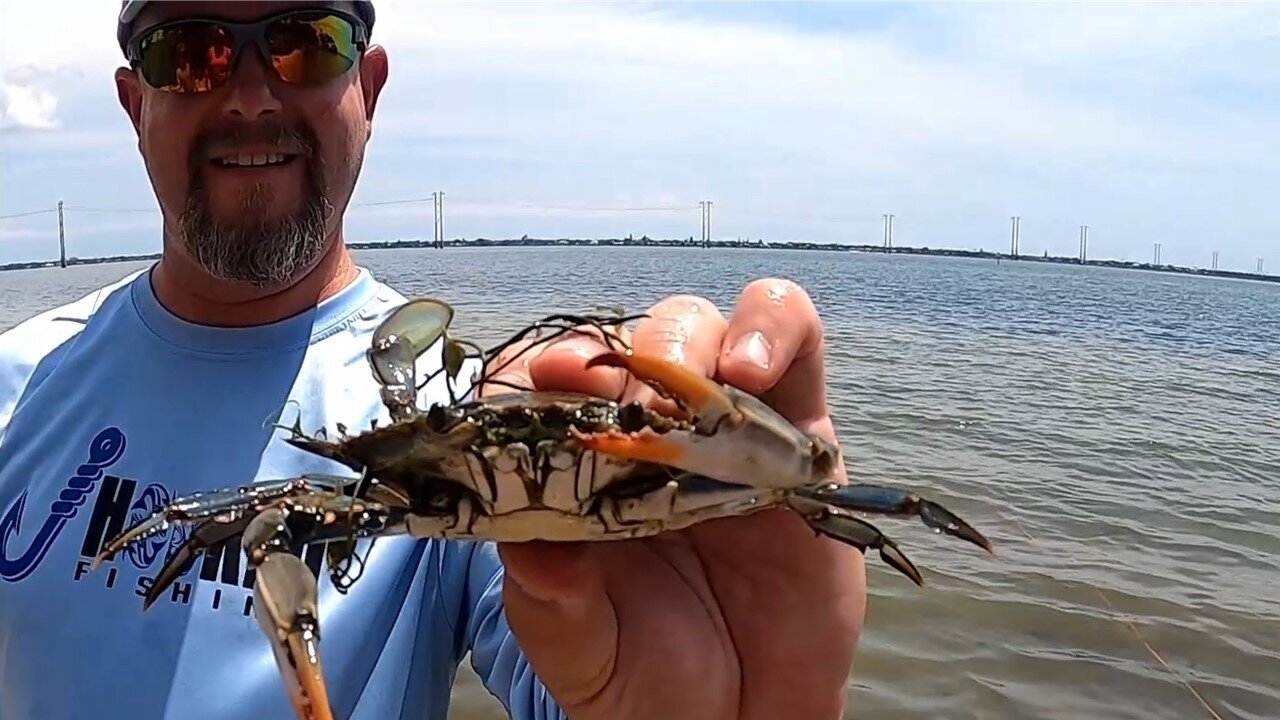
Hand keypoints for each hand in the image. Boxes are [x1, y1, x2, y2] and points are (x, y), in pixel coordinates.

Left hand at [482, 278, 866, 719]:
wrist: (744, 718)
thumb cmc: (646, 677)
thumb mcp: (579, 650)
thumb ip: (551, 600)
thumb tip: (533, 543)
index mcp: (578, 470)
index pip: (542, 385)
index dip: (531, 369)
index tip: (530, 385)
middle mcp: (649, 434)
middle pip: (624, 340)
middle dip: (613, 351)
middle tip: (609, 393)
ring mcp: (725, 425)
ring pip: (704, 323)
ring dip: (686, 336)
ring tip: (682, 377)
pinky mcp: (800, 429)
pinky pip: (796, 343)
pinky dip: (773, 330)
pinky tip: (751, 370)